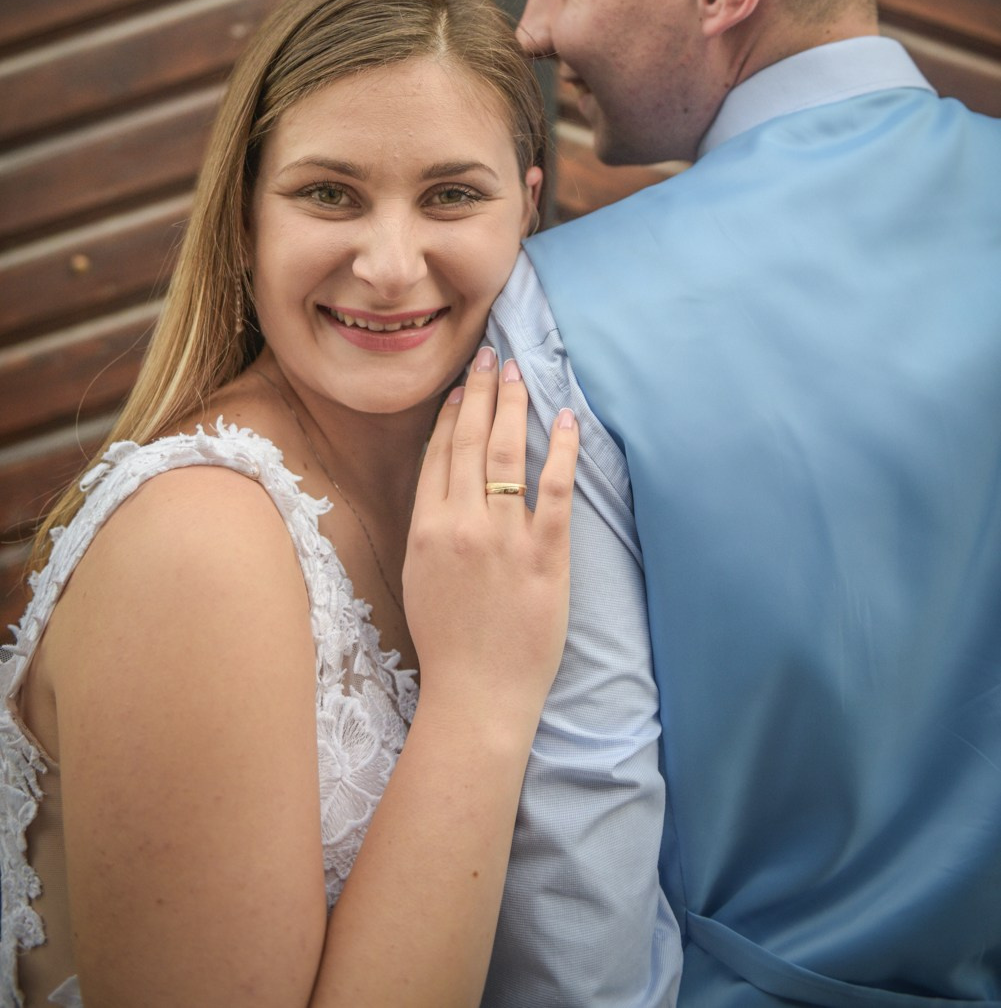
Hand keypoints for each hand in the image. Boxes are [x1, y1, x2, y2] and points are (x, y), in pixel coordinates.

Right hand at [403, 347, 577, 740]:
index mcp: (426, 528)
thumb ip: (430, 527)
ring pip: (507, 453)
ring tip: (519, 374)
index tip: (461, 387)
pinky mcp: (544, 555)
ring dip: (513, 406)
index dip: (452, 414)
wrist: (477, 696)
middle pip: (471, 441)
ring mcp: (504, 537)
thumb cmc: (448, 643)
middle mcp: (461, 523)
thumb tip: (443, 483)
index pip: (438, 454)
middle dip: (481, 393)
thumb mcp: (421, 576)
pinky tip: (567, 419)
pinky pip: (554, 489)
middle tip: (492, 357)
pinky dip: (562, 448)